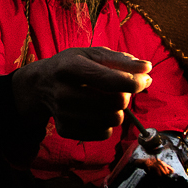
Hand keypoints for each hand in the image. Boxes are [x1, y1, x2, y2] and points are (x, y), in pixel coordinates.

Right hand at [10, 46, 150, 140]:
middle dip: (126, 96)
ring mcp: (63, 114)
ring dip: (118, 111)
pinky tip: (97, 113)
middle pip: (116, 102)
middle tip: (119, 89)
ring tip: (108, 101)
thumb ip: (120, 60)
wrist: (40, 86)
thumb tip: (146, 69)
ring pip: (113, 120)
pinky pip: (104, 133)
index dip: (135, 82)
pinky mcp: (66, 130)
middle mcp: (64, 92)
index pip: (111, 80)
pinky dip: (107, 124)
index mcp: (70, 67)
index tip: (144, 80)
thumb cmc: (71, 66)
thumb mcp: (91, 54)